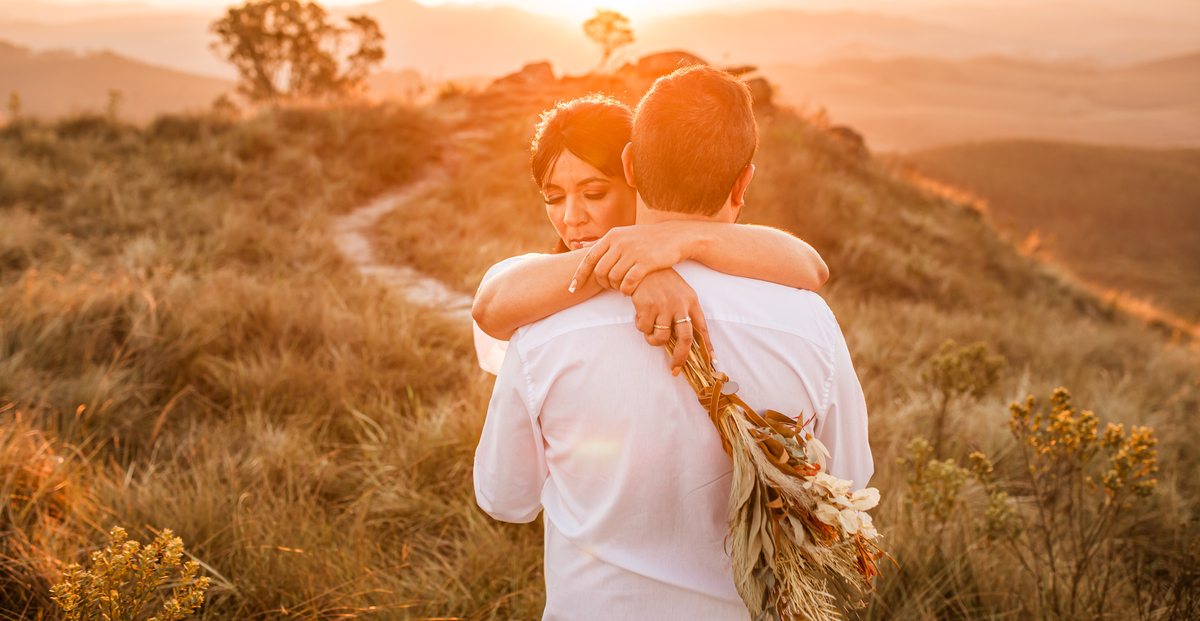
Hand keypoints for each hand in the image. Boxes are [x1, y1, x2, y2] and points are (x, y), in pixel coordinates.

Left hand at [571, 224, 688, 295]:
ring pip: (613, 278)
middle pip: (600, 271)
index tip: (573, 289)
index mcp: (612, 236)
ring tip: (621, 288)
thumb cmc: (647, 239)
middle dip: (602, 284)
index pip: (589, 258)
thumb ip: (603, 243)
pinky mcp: (646, 262)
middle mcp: (620, 242)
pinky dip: (626, 290)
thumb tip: (581, 246)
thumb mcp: (623, 235)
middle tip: (610, 287)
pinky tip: (629, 291)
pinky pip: (628, 282)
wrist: (675, 236)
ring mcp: (633, 251)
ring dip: (615, 287)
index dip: (579, 275)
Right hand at [631, 269, 713, 375]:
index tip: (711, 361)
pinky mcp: (648, 306)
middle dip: (681, 358)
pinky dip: (640, 326)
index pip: (702, 328)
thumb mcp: (680, 293)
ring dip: (652, 339)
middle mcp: (680, 304)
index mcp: (691, 301)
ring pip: (661, 338)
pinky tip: (640, 313)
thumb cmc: (662, 282)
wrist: (643, 265)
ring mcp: (664, 305)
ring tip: (649, 328)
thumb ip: (685, 313)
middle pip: (685, 339)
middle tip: (675, 369)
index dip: (707, 347)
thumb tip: (687, 341)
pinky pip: (644, 329)